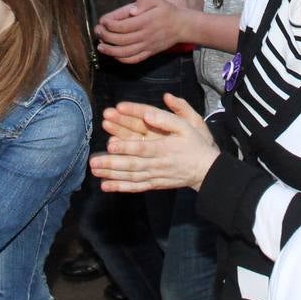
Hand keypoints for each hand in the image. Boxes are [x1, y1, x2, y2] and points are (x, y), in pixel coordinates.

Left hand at [90, 94, 219, 191]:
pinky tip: (105, 185)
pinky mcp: (155, 183)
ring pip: (132, 176)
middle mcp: (158, 163)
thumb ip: (169, 117)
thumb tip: (150, 112)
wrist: (206, 170)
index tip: (110, 144)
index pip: (143, 147)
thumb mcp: (188, 125)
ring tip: (94, 170)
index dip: (126, 146)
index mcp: (165, 147)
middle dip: (112, 163)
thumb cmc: (195, 144)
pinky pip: (136, 186)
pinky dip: (121, 187)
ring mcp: (156, 176)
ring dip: (112, 174)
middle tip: (93, 161)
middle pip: (133, 164)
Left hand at [96, 0, 189, 63]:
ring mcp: (147, 46)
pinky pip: (134, 59)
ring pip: (125, 52)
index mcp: (145, 21)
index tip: (102, 21)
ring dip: (110, 50)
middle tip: (97, 31)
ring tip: (100, 46)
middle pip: (121, 39)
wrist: (182, 26)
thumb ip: (145, 1)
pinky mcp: (150, 52)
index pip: (123, 26)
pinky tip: (114, 55)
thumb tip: (132, 9)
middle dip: (105, 36)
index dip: (109, 25)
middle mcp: (145, 35)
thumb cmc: (168, 11)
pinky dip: (122, 59)